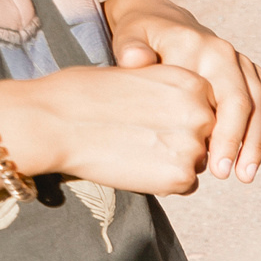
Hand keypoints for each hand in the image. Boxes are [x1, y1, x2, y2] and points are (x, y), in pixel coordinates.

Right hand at [0, 64, 216, 196]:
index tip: (154, 118)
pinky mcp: (181, 176)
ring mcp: (194, 146)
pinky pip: (186, 185)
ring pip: (198, 162)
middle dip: (181, 140)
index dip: (180, 117)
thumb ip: (170, 93)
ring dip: (174, 162)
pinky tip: (134, 166)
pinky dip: (164, 182)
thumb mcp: (138, 75)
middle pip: (207, 137)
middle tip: (142, 136)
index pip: (206, 109)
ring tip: (134, 148)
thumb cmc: (85, 93)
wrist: (53, 120)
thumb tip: (191, 114)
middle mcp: (203, 113)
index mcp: (193, 82)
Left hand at [102, 0, 260, 181]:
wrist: (161, 22)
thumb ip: (130, 48)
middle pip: (250, 104)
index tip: (213, 167)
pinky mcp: (255, 78)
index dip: (224, 134)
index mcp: (205, 48)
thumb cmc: (141, 37)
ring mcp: (246, 67)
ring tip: (248, 175)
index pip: (224, 95)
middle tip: (234, 177)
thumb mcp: (129, 36)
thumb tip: (137, 60)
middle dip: (246, 144)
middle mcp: (231, 56)